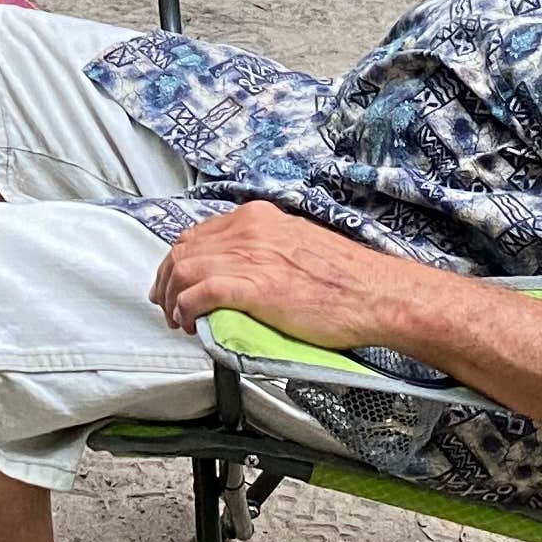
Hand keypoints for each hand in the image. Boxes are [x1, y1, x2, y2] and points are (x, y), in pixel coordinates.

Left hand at [148, 201, 423, 355]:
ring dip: (171, 299)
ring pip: (183, 271)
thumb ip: (267, 249)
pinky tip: (190, 323)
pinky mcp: (251, 286)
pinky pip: (197, 294)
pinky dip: (185, 310)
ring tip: (178, 321)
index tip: (176, 281)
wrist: (375, 293)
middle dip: (166, 281)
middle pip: (182, 250)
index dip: (179, 260)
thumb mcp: (298, 246)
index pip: (197, 234)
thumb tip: (243, 269)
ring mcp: (248, 256)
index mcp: (258, 217)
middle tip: (167, 306)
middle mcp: (248, 229)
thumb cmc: (347, 280)